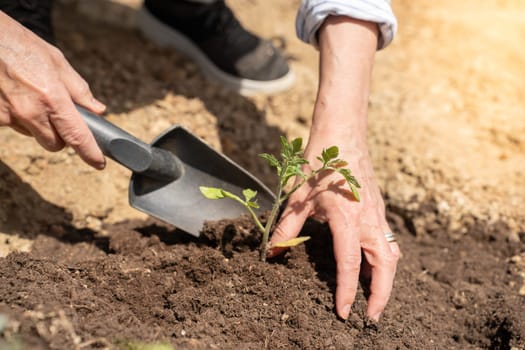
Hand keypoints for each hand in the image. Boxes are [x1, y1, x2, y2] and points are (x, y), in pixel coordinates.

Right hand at [0, 11, 105, 168]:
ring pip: (33, 135)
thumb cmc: (21, 45)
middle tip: (57, 115)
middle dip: (59, 135)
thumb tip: (97, 110)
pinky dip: (18, 117)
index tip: (98, 163)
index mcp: (53, 98)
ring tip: (31, 97)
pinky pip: (14, 126)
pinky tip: (15, 97)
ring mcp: (10, 116)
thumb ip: (79, 90)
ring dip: (37, 125)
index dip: (90, 153)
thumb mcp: (57, 62)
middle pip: (54, 144)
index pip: (77, 136)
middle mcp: (31, 112)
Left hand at [269, 145, 399, 320]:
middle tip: (371, 317)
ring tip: (374, 297)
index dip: (346, 292)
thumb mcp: (297, 197)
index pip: (350, 264)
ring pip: (391, 255)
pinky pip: (389, 240)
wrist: (343, 134)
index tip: (343, 313)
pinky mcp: (379, 209)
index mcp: (347, 219)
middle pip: (385, 266)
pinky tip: (374, 265)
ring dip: (386, 279)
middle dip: (381, 295)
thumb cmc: (319, 163)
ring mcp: (378, 214)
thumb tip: (271, 253)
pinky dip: (385, 260)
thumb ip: (286, 228)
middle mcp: (368, 220)